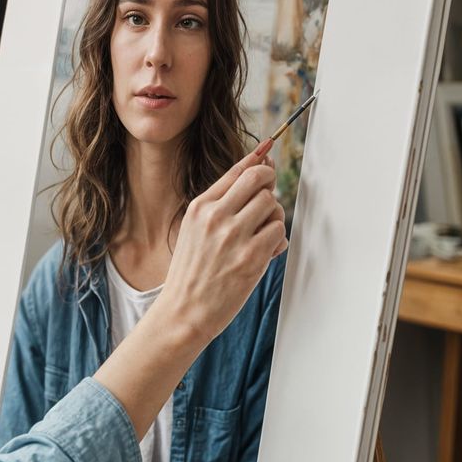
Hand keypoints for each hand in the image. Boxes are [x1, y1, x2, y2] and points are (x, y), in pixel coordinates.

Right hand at [156, 150, 286, 348]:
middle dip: (270, 185)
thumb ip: (221, 205)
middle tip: (267, 201)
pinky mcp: (251, 256)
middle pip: (259, 179)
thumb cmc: (192, 272)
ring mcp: (234, 235)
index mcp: (200, 207)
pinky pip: (278, 231)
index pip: (237, 170)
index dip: (259, 159)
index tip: (269, 151)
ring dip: (274, 218)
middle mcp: (216, 216)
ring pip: (272, 205)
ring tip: (261, 235)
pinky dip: (276, 240)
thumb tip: (255, 172)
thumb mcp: (194, 230)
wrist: (183, 311)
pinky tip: (265, 253)